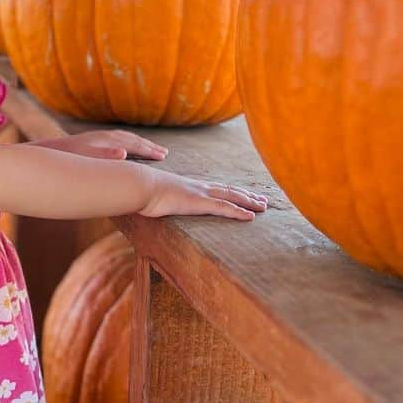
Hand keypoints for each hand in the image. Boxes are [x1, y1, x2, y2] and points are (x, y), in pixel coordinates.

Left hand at [38, 130, 167, 160]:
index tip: (164, 157)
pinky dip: (125, 144)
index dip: (149, 150)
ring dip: (137, 144)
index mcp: (106, 141)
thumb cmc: (65, 159)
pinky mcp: (89, 143)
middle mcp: (103, 137)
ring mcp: (96, 139)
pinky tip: (123, 152)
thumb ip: (104, 156)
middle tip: (164, 153)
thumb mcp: (85, 159)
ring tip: (148, 150)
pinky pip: (114, 141)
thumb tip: (124, 154)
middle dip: (147, 146)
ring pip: (123, 139)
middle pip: (131, 140)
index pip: (134, 144)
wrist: (43, 152)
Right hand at [138, 169, 267, 220]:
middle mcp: (199, 187)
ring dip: (249, 202)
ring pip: (231, 197)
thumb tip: (155, 205)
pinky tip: (250, 216)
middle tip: (263, 201)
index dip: (232, 192)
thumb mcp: (154, 196)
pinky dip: (239, 212)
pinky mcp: (198, 202)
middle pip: (229, 191)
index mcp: (190, 186)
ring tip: (264, 207)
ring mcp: (200, 194)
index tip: (244, 195)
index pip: (217, 188)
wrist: (138, 185)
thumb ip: (160, 200)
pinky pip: (224, 208)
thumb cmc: (142, 191)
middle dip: (247, 196)